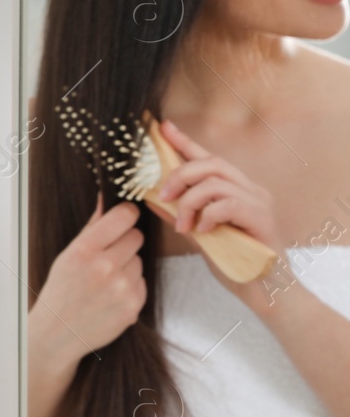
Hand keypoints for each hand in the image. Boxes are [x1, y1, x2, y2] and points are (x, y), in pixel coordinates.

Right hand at [30, 195, 146, 370]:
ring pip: (139, 260)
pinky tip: (111, 295)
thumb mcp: (68, 256)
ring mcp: (121, 288)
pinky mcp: (133, 305)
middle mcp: (104, 268)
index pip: (123, 216)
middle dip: (124, 242)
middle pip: (136, 237)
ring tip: (105, 281)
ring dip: (126, 266)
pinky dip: (130, 286)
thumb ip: (92, 227)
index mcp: (84, 251)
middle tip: (108, 255)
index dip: (126, 214)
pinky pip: (141, 282)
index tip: (124, 217)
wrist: (58, 333)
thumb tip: (108, 198)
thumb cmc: (61, 291)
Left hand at [156, 118, 284, 309]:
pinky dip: (209, 215)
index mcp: (235, 190)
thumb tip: (153, 199)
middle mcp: (249, 190)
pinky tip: (204, 230)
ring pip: (216, 182)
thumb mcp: (199, 234)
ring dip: (190, 202)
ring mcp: (259, 202)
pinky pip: (229, 204)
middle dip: (180, 175)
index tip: (162, 127)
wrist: (263, 289)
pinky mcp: (262, 219)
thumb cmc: (233, 261)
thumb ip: (181, 214)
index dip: (184, 141)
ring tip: (184, 226)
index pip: (208, 158)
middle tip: (164, 197)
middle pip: (211, 163)